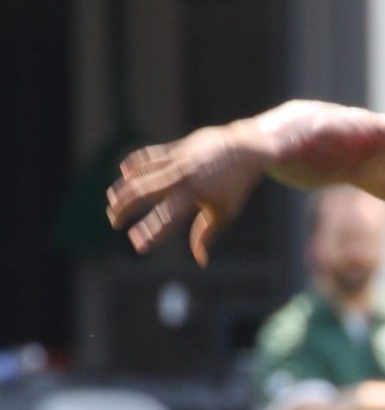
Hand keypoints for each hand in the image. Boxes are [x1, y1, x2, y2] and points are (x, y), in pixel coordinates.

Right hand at [105, 123, 267, 265]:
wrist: (246, 148)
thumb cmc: (235, 185)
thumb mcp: (225, 212)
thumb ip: (206, 234)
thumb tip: (200, 261)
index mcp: (194, 196)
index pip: (166, 218)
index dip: (151, 233)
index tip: (138, 246)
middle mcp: (182, 177)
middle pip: (142, 192)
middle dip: (124, 209)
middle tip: (115, 223)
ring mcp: (177, 160)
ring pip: (140, 173)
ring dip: (123, 188)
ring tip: (112, 202)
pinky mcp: (176, 148)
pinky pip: (148, 156)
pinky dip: (134, 165)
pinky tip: (124, 174)